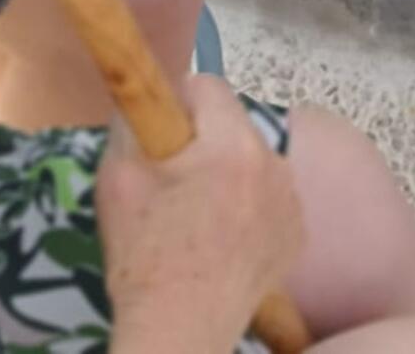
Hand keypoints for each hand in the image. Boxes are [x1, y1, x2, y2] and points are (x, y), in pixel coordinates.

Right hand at [99, 78, 304, 353]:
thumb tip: (144, 97)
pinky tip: (223, 236)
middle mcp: (274, 166)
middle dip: (204, 140)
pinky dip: (249, 204)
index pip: (208, 85)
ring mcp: (292, 203)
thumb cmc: (144, 257)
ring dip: (229, 170)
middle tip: (174, 180)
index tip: (159, 133)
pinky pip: (270, 195)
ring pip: (253, 159)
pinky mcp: (297, 235)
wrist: (178, 333)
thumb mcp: (117, 178)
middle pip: (233, 123)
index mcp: (232, 146)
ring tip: (198, 213)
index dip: (178, 102)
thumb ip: (131, 122)